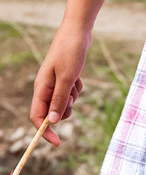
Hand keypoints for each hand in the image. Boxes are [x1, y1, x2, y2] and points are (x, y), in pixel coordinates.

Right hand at [30, 24, 90, 145]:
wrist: (78, 31)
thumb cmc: (71, 52)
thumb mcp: (66, 77)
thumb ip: (59, 99)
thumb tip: (52, 122)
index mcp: (41, 88)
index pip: (37, 117)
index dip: (45, 132)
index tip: (57, 142)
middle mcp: (46, 87)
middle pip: (52, 112)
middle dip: (64, 109)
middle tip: (72, 96)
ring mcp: (55, 82)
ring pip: (64, 102)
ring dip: (72, 96)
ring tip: (75, 80)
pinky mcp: (65, 77)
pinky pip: (72, 91)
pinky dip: (77, 87)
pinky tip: (79, 76)